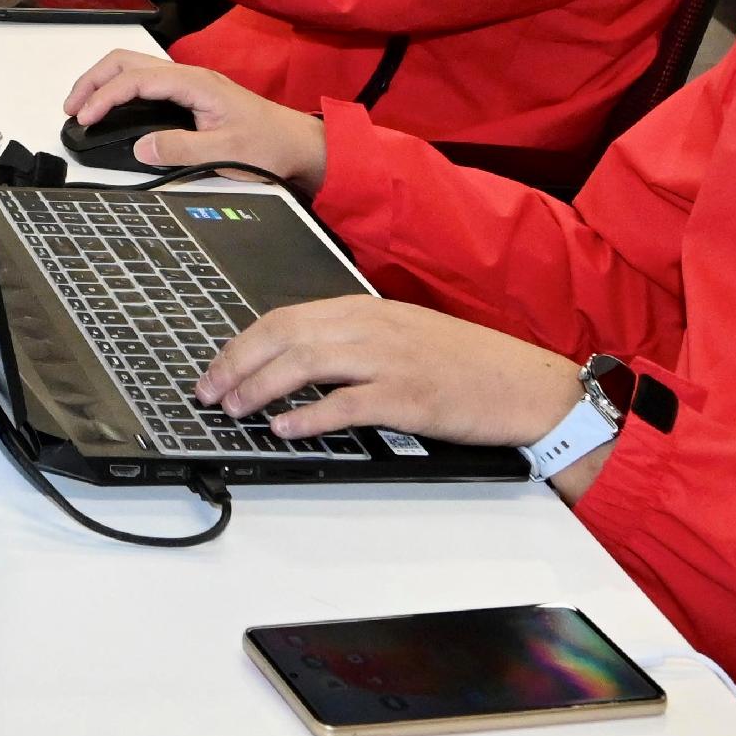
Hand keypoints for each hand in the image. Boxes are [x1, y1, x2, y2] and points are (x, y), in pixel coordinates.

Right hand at [62, 56, 320, 188]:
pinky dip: (119, 89)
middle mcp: (189, 76)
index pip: (136, 79)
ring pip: (134, 68)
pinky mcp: (190, 94)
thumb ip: (181, 149)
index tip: (84, 118)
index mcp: (195, 82)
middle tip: (72, 107)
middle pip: (127, 61)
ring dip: (104, 82)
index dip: (105, 97)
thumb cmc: (270, 145)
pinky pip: (144, 81)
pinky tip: (113, 108)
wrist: (299, 145)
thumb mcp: (226, 152)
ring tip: (83, 107)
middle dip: (93, 80)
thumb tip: (141, 147)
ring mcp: (189, 83)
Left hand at [198, 299, 592, 485]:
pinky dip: (309, 414)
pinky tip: (285, 427)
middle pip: (284, 334)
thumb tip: (295, 364)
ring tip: (234, 408)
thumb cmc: (468, 367)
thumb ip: (352, 342)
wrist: (529, 386)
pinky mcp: (410, 396)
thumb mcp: (403, 337)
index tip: (215, 367)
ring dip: (261, 386)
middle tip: (206, 391)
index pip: (286, 316)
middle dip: (236, 363)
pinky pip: (347, 403)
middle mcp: (373, 326)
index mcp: (366, 309)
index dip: (242, 343)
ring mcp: (392, 359)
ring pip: (306, 362)